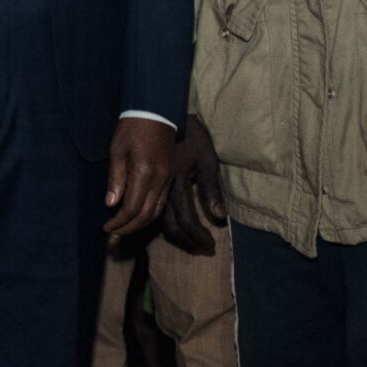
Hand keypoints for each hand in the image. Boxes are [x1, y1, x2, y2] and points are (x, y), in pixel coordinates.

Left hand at [105, 116, 178, 236]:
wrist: (157, 112)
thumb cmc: (132, 128)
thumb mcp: (117, 150)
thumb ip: (115, 178)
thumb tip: (111, 204)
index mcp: (144, 173)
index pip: (132, 208)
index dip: (119, 221)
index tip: (106, 227)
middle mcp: (160, 180)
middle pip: (146, 215)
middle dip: (129, 227)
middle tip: (113, 233)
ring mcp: (168, 179)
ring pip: (156, 211)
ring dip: (140, 223)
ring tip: (124, 228)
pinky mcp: (171, 177)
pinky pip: (162, 202)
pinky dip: (150, 213)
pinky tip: (138, 215)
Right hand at [159, 115, 227, 255]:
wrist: (167, 116)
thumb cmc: (192, 137)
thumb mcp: (207, 161)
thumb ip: (211, 190)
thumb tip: (219, 217)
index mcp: (177, 184)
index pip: (186, 220)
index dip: (197, 237)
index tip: (209, 246)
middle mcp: (161, 189)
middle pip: (168, 226)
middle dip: (185, 241)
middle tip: (200, 249)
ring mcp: (152, 185)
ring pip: (156, 219)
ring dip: (173, 234)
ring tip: (189, 242)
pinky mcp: (147, 180)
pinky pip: (152, 207)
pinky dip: (161, 221)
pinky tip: (172, 224)